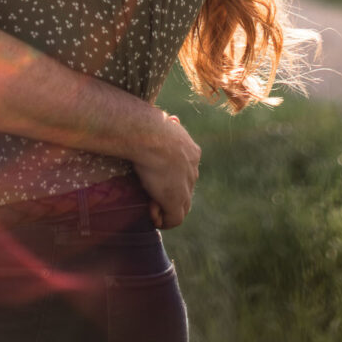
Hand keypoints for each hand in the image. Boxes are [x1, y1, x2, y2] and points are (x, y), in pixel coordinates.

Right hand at [132, 113, 199, 229]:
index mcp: (191, 151)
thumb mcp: (162, 124)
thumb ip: (164, 128)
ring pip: (182, 206)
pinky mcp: (175, 200)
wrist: (149, 136)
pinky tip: (151, 214)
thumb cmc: (148, 125)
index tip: (156, 174)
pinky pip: (174, 219)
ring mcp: (185, 186)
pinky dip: (163, 220)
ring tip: (150, 204)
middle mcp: (192, 169)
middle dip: (171, 193)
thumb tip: (161, 121)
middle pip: (186, 189)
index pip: (186, 170)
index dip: (172, 176)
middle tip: (151, 191)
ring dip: (166, 209)